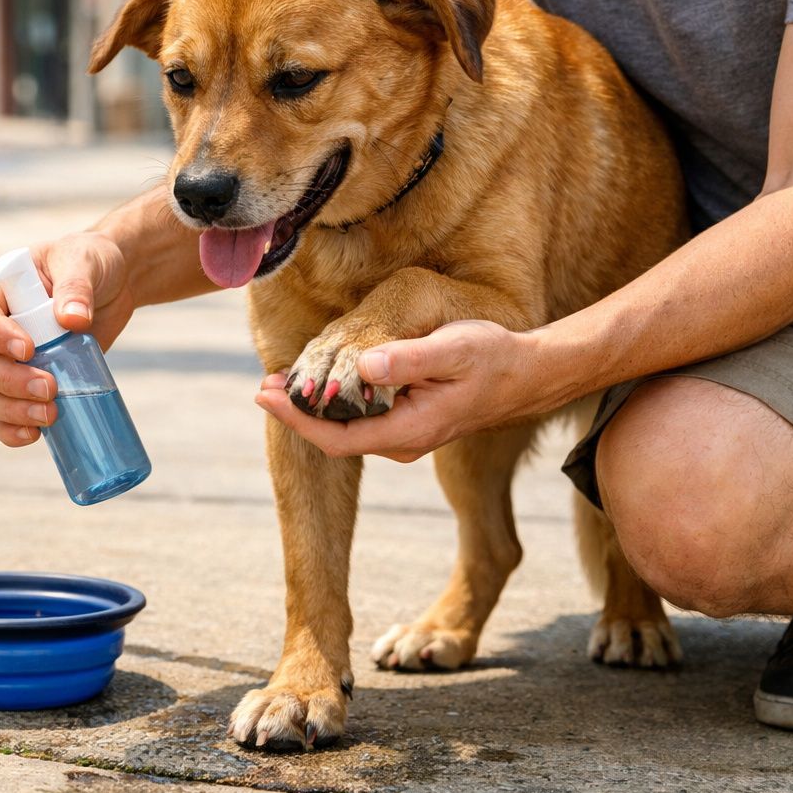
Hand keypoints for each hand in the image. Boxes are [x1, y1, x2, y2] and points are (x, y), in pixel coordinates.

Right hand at [0, 232, 133, 446]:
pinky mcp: (27, 385)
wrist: (116, 283)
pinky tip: (35, 435)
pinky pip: (2, 416)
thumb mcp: (86, 261)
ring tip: (49, 414)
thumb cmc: (93, 263)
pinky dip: (11, 430)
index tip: (28, 348)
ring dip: (9, 411)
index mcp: (0, 294)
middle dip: (7, 381)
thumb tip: (71, 319)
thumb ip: (77, 285)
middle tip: (49, 388)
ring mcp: (9, 361)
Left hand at [254, 321, 549, 460]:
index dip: (297, 418)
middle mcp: (403, 442)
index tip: (267, 394)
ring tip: (282, 381)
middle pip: (334, 438)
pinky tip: (321, 382)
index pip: (336, 436)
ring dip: (312, 408)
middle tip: (264, 384)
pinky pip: (360, 421)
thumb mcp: (453, 350)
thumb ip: (408, 359)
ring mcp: (405, 436)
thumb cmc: (493, 359)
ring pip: (345, 430)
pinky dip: (334, 404)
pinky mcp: (408, 423)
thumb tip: (364, 365)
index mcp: (409, 430)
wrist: (528, 376)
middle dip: (296, 413)